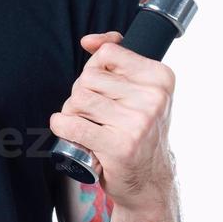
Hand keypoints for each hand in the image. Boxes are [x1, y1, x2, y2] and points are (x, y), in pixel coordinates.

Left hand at [50, 31, 176, 218]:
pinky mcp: (119, 146)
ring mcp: (138, 123)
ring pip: (78, 99)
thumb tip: (89, 41)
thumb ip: (118, 57)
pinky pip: (71, 124)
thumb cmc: (138, 131)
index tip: (102, 86)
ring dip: (72, 112)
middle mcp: (153, 98)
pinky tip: (69, 131)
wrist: (149, 180)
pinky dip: (61, 126)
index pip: (109, 52)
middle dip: (81, 93)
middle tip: (94, 113)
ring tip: (88, 124)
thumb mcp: (141, 90)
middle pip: (88, 77)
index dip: (95, 67)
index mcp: (161, 78)